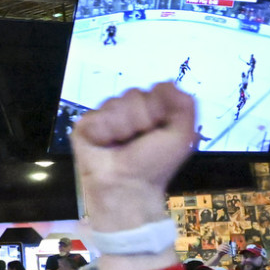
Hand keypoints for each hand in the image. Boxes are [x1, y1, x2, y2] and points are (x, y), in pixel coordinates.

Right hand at [69, 83, 198, 231]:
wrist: (127, 187)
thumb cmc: (155, 165)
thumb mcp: (182, 136)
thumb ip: (184, 105)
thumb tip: (168, 82)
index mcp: (151, 111)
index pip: (155, 89)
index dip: (158, 109)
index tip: (158, 130)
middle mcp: (128, 111)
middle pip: (134, 94)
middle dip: (140, 119)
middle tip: (138, 141)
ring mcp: (106, 117)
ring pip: (114, 103)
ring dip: (122, 128)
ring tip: (120, 145)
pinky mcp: (85, 126)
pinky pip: (94, 116)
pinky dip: (102, 132)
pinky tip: (105, 145)